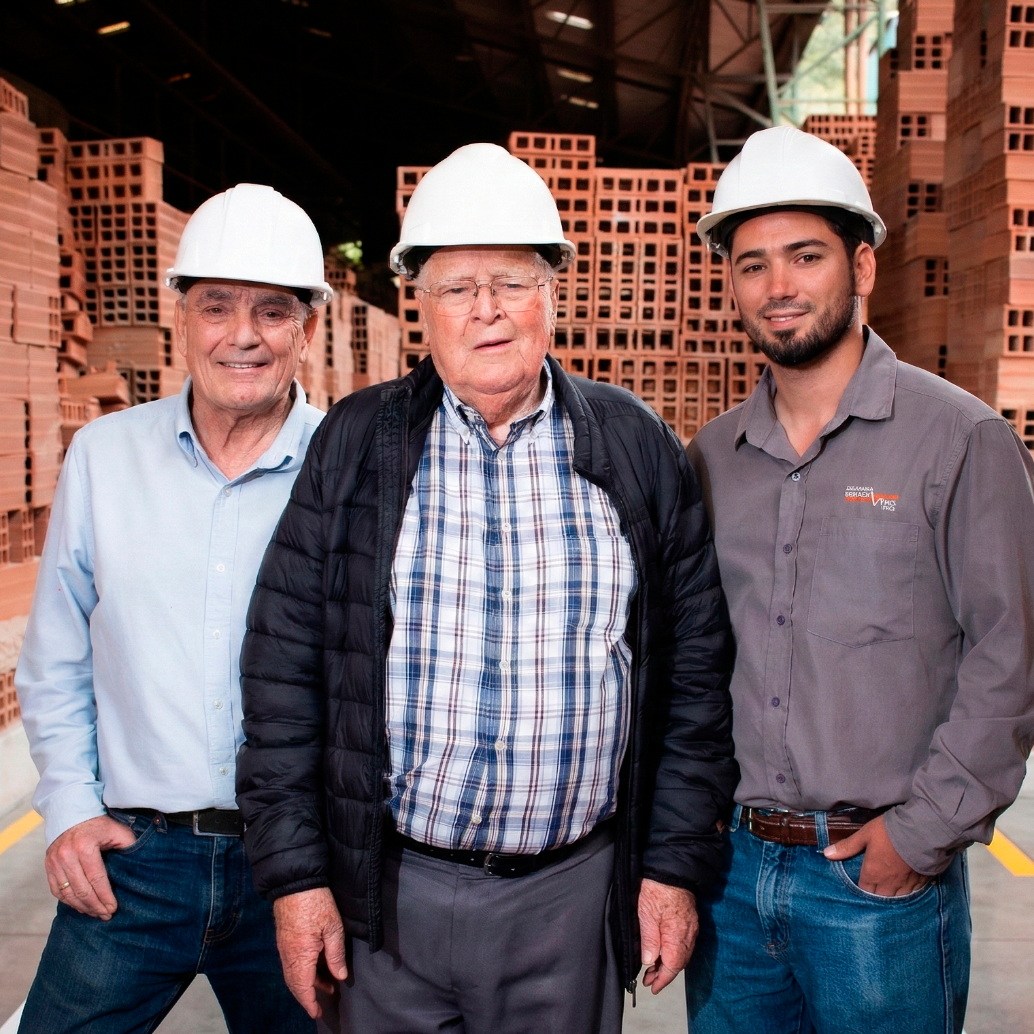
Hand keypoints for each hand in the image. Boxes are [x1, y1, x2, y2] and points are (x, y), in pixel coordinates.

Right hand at [45, 814, 136, 918]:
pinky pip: (56, 891)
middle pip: (81, 889)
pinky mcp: (48, 866)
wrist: (72, 815)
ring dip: (82, 907)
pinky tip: (81, 906)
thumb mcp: (117, 830)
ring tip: (95, 914)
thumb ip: (128, 845)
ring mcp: (54, 862)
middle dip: (95, 906)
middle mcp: (66, 855)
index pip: (96, 878)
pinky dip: (68, 901)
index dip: (105, 896)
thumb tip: (139, 864)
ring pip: (67, 893)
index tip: (113, 908)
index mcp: (85, 846)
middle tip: (106, 915)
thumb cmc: (99, 824)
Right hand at [273, 888, 347, 1018]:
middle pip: (296, 984)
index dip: (310, 1003)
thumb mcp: (333, 927)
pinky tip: (314, 966)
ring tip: (327, 982)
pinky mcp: (283, 939)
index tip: (317, 1013)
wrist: (295, 881)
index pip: (303, 988)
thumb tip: (339, 976)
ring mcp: (283, 947)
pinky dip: (301, 971)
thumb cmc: (316, 901)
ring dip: (307, 982)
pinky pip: (290, 963)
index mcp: (300, 955)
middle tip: (327, 998)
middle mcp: (288, 955)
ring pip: (292, 974)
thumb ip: (336, 955)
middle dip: (310, 995)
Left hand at [637, 878, 698, 993]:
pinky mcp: (690, 920)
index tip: (652, 988)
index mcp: (677, 935)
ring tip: (653, 968)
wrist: (672, 868)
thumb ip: (649, 940)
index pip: (673, 966)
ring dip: (668, 963)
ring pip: (682, 953)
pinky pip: (684, 943)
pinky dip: (674, 951)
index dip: (663, 980)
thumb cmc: (658, 888)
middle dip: (664, 974)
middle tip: (648, 979)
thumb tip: (650, 961)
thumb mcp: (646, 914)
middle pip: (679, 962)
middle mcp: (688, 934)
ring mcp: (691, 927)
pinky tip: (664, 950)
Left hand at [823, 815, 930, 895]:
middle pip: (880, 897)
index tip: (862, 885)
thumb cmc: (889, 832)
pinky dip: (908, 893)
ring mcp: (906, 884)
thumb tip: (826, 854)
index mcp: (873, 873)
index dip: (862, 889)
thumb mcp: (864, 835)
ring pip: (897, 898)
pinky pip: (913, 894)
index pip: (864, 890)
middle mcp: (888, 883)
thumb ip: (847, 846)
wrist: (921, 832)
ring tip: (890, 892)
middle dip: (876, 895)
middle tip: (875, 890)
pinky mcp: (921, 882)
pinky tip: (908, 889)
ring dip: (892, 896)